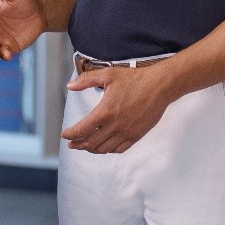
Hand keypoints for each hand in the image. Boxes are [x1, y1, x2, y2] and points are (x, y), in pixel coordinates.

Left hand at [61, 65, 175, 153]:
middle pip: (91, 142)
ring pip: (104, 149)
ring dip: (92, 149)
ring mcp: (126, 132)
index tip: (64, 135)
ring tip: (85, 146)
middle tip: (72, 143)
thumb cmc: (134, 79)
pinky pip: (119, 149)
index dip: (71, 134)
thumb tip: (70, 86)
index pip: (82, 129)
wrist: (159, 86)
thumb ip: (86, 80)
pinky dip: (108, 150)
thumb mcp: (108, 74)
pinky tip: (104, 146)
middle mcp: (114, 126)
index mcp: (105, 112)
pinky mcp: (136, 135)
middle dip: (78, 144)